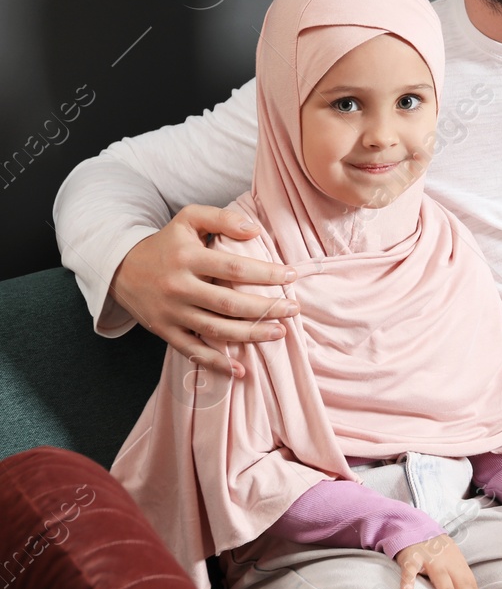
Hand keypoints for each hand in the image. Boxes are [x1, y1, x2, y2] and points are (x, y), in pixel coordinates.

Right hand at [108, 205, 299, 376]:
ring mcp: (171, 312)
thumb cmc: (166, 243)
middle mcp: (179, 287)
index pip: (235, 268)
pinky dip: (216, 363)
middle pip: (229, 303)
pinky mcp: (164, 331)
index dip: (266, 274)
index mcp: (187, 258)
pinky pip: (193, 351)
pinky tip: (241, 370)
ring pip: (216, 329)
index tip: (291, 275)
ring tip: (279, 332)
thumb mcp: (188, 219)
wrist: (120, 268)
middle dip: (266, 308)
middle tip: (294, 309)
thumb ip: (222, 218)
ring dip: (250, 335)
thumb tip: (255, 230)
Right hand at [395, 534, 484, 588]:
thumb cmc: (436, 554)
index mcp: (457, 564)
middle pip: (460, 581)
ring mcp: (429, 558)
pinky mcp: (411, 557)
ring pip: (440, 574)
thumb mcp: (450, 564)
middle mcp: (446, 561)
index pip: (469, 584)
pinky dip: (408, 579)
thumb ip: (456, 582)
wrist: (415, 529)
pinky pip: (409, 569)